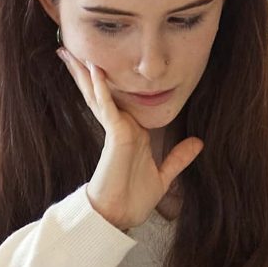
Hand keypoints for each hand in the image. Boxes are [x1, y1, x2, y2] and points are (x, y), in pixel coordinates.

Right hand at [61, 48, 201, 231]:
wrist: (121, 217)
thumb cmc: (134, 199)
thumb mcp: (164, 175)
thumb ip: (178, 157)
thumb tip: (198, 142)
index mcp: (128, 132)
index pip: (113, 99)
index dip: (103, 81)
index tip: (96, 61)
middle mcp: (119, 127)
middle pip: (98, 92)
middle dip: (85, 71)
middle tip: (69, 49)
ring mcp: (114, 130)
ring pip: (96, 94)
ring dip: (85, 71)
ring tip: (69, 50)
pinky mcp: (115, 137)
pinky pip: (107, 108)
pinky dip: (102, 89)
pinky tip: (95, 72)